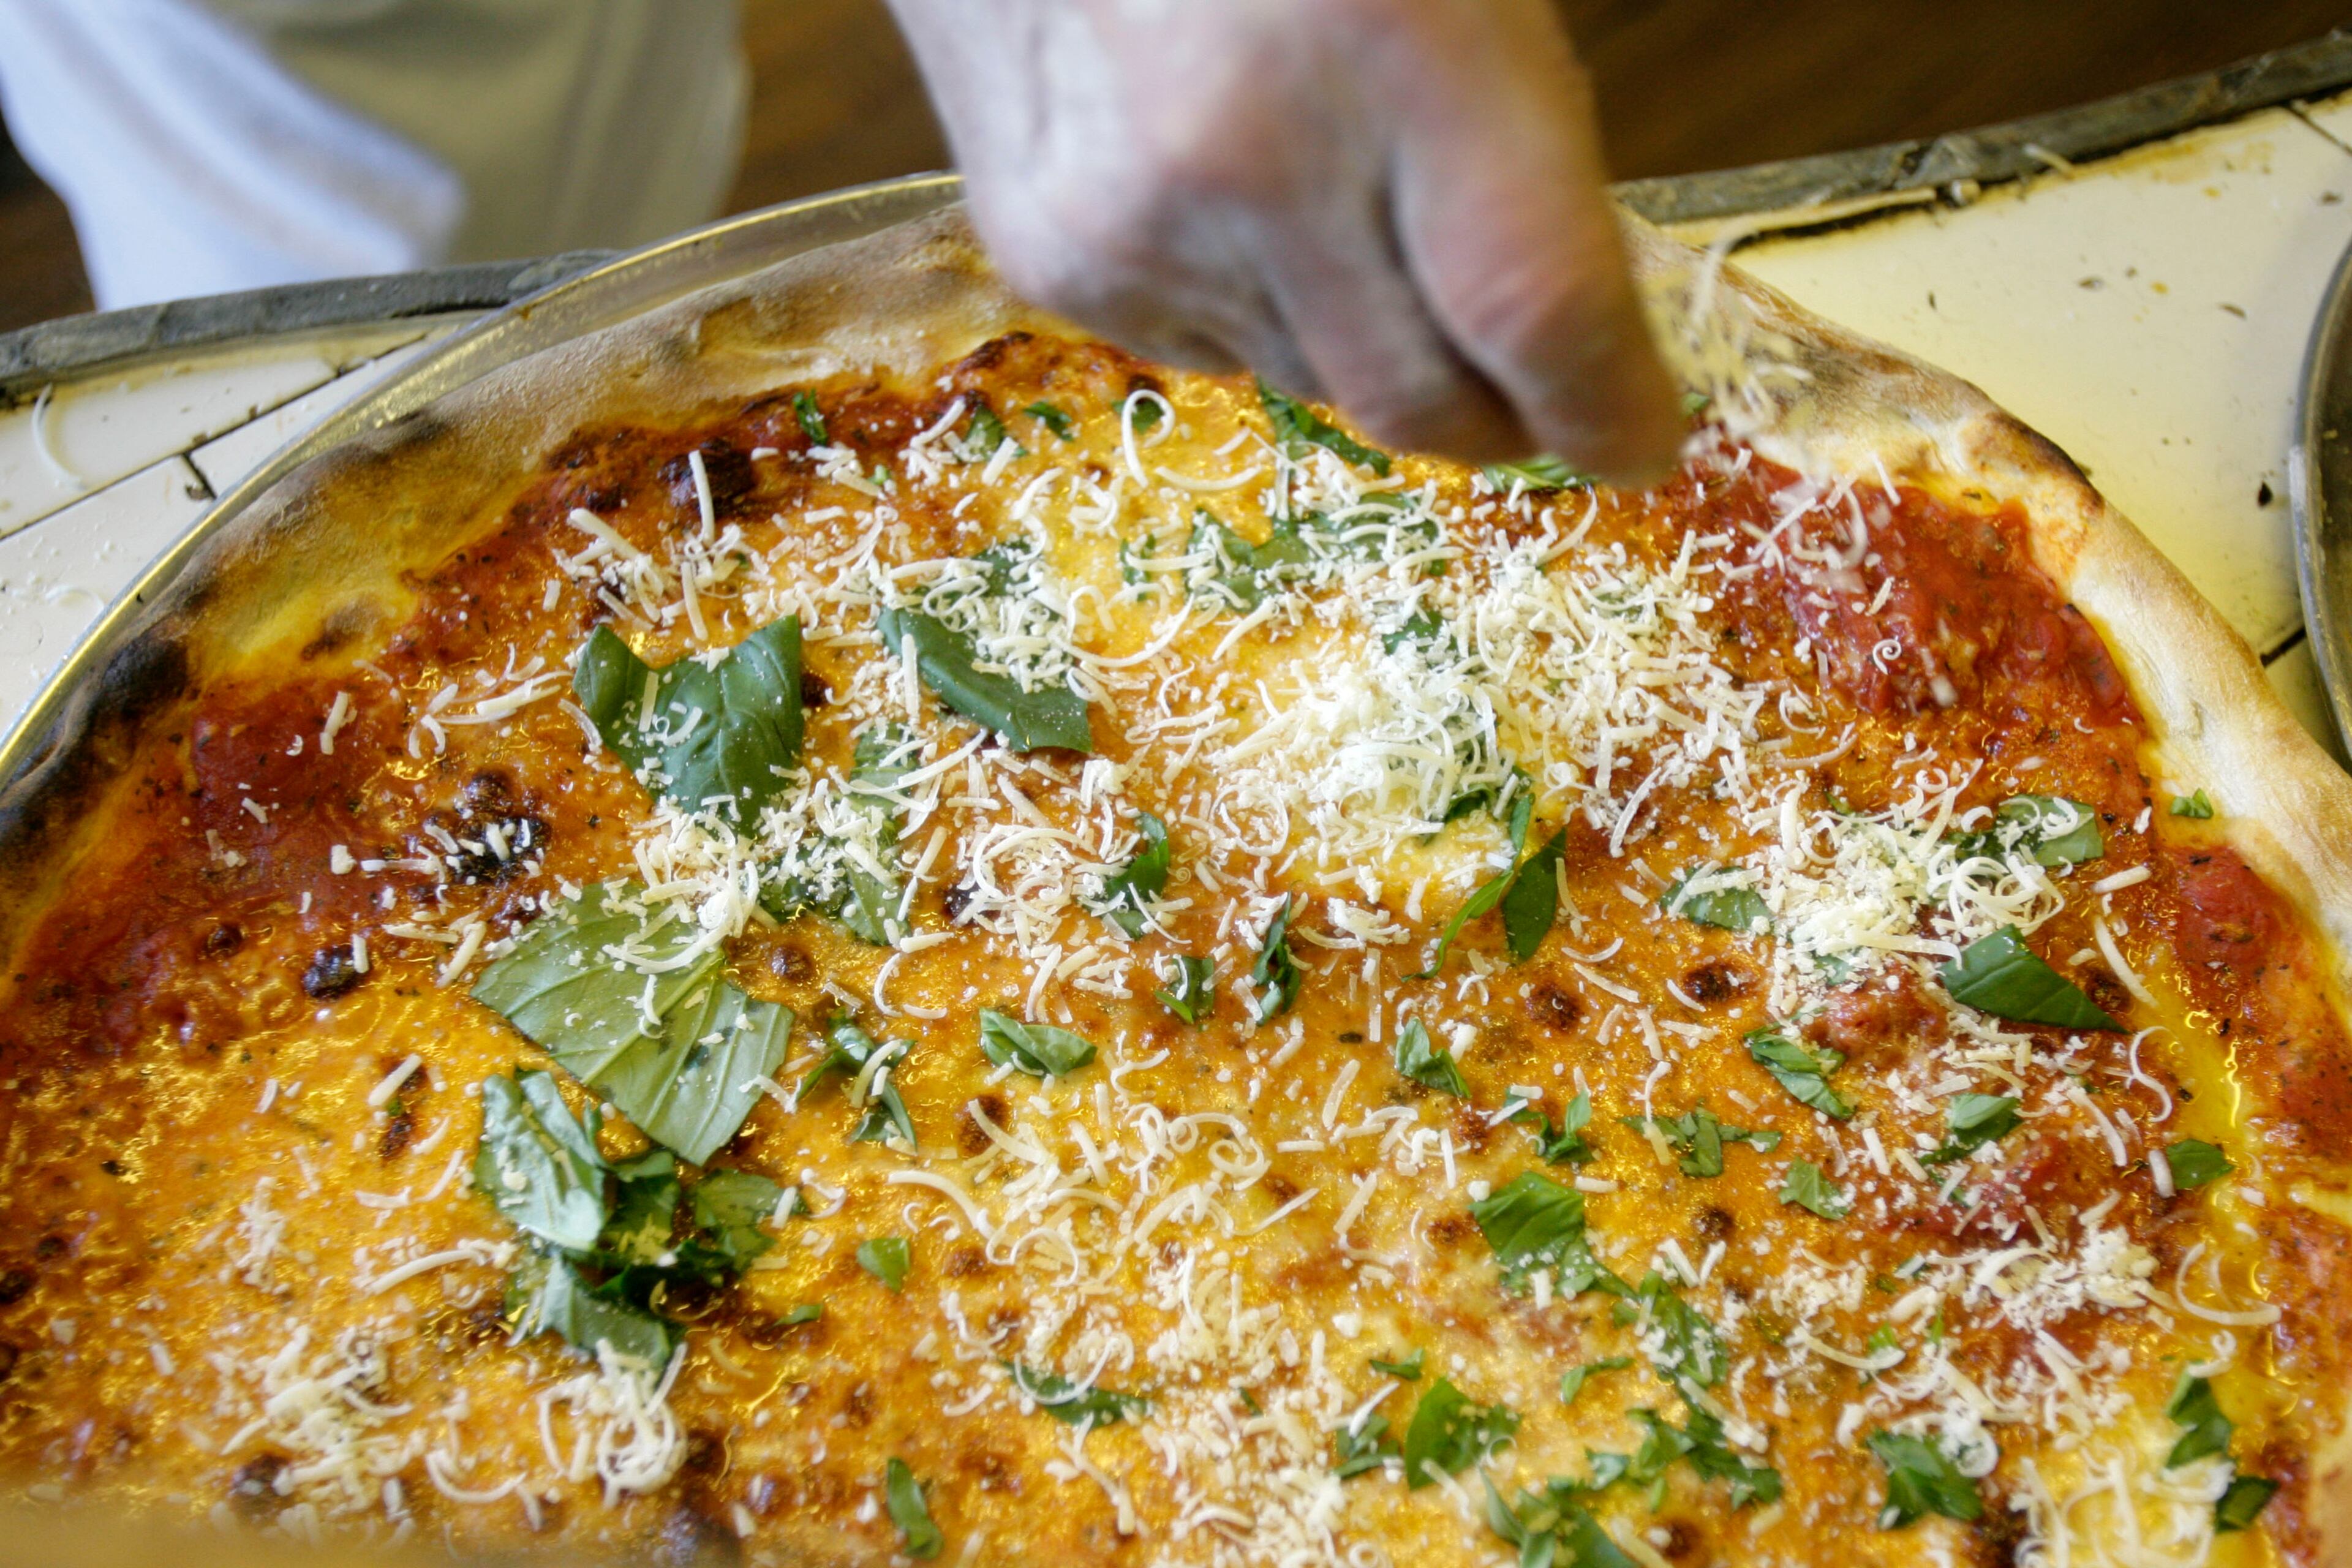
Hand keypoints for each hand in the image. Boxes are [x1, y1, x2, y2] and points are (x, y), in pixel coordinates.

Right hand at [886, 0, 1682, 483]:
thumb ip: (1519, 145)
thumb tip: (1577, 329)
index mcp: (1394, 38)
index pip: (1533, 305)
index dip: (1606, 404)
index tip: (1639, 440)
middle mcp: (1252, 155)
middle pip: (1419, 396)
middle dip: (1501, 420)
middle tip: (1533, 394)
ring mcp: (1134, 223)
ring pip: (1314, 388)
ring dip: (1368, 349)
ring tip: (1345, 218)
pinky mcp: (1051, 259)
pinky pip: (1208, 356)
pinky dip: (1258, 314)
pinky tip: (1234, 203)